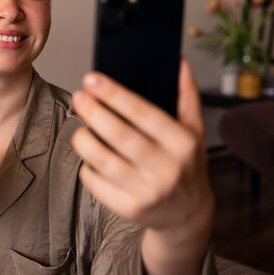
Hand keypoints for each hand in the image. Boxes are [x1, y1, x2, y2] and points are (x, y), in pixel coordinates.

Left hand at [70, 58, 213, 234]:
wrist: (188, 213)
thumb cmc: (186, 163)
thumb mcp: (195, 129)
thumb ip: (186, 94)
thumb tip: (178, 61)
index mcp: (183, 143)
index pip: (143, 113)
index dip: (115, 94)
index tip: (92, 79)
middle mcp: (167, 168)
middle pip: (119, 135)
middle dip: (93, 112)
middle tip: (78, 97)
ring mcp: (148, 191)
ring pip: (103, 161)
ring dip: (84, 140)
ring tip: (80, 128)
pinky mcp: (130, 208)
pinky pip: (97, 184)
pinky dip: (87, 168)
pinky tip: (88, 157)